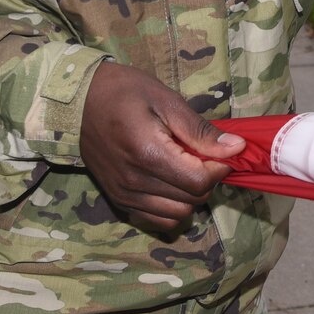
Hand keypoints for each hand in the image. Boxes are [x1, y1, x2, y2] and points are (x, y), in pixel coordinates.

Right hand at [80, 62, 244, 236]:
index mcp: (149, 155)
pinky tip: (170, 184)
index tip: (219, 150)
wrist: (77, 102)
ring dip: (190, 196)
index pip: (199, 182)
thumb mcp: (166, 101)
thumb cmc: (124, 92)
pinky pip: (156, 220)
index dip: (219, 168)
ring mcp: (125, 195)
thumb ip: (200, 131)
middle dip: (207, 179)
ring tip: (185, 168)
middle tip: (202, 156)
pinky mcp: (118, 201)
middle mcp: (135, 183)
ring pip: (176, 215)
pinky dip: (171, 208)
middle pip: (191, 200)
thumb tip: (236, 148)